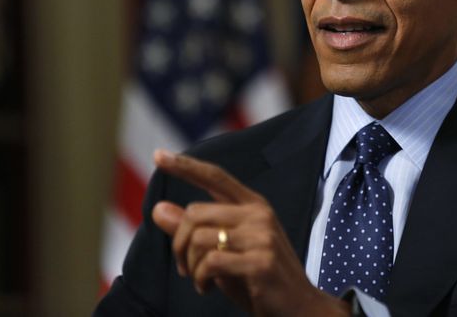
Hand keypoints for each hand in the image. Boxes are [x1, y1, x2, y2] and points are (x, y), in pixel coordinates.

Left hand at [151, 149, 348, 316]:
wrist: (299, 308)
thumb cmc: (258, 279)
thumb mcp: (224, 250)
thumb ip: (194, 230)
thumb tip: (158, 209)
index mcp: (253, 205)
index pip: (215, 177)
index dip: (186, 166)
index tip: (158, 155)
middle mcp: (259, 214)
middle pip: (195, 213)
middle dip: (178, 243)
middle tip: (184, 267)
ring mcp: (262, 236)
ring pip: (199, 238)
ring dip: (190, 266)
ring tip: (199, 280)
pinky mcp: (260, 261)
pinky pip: (210, 262)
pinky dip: (200, 279)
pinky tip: (207, 288)